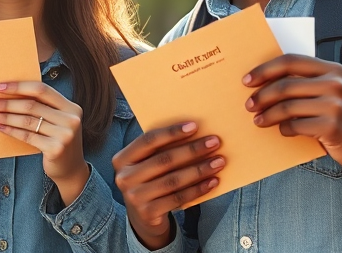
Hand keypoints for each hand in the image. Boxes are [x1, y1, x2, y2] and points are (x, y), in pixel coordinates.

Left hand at [0, 81, 89, 204]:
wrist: (71, 169)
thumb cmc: (58, 140)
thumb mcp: (58, 121)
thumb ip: (44, 107)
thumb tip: (10, 94)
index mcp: (71, 107)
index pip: (42, 89)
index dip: (19, 86)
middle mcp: (71, 119)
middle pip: (32, 105)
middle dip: (7, 103)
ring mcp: (65, 135)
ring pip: (27, 121)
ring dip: (6, 117)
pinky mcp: (55, 149)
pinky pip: (27, 136)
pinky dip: (11, 131)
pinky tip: (1, 127)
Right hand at [112, 122, 223, 249]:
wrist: (142, 216)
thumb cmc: (150, 180)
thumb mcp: (146, 164)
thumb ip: (160, 150)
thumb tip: (194, 132)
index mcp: (122, 159)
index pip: (148, 140)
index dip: (171, 132)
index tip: (194, 126)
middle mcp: (124, 177)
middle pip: (164, 160)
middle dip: (192, 150)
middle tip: (214, 142)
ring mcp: (134, 197)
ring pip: (173, 180)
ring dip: (199, 169)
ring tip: (218, 162)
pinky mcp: (148, 212)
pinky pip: (178, 198)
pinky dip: (198, 189)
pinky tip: (213, 181)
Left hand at [244, 54, 341, 182]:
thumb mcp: (329, 93)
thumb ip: (305, 83)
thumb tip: (262, 82)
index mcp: (331, 69)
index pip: (290, 60)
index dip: (265, 69)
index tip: (247, 80)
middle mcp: (334, 83)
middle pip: (285, 84)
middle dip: (262, 95)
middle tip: (249, 105)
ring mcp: (334, 104)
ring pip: (287, 106)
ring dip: (268, 115)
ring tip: (258, 120)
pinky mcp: (332, 126)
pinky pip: (295, 125)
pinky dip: (284, 129)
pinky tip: (282, 131)